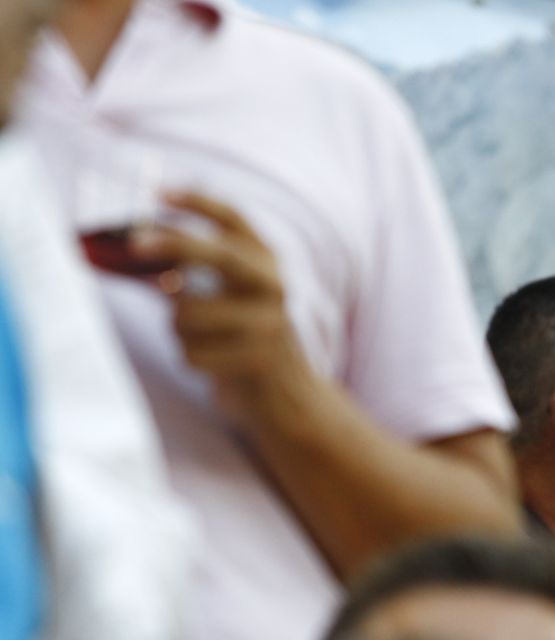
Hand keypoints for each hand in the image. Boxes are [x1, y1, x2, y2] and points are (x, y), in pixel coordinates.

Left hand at [132, 190, 312, 422]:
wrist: (288, 394)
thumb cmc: (241, 338)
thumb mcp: (227, 296)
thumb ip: (186, 272)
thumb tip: (128, 251)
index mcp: (266, 263)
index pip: (235, 220)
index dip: (198, 203)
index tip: (158, 192)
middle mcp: (274, 287)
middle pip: (220, 254)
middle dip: (175, 245)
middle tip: (135, 244)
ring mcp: (270, 324)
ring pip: (189, 314)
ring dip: (177, 330)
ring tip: (198, 338)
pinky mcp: (259, 360)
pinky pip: (192, 354)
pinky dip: (189, 360)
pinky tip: (212, 362)